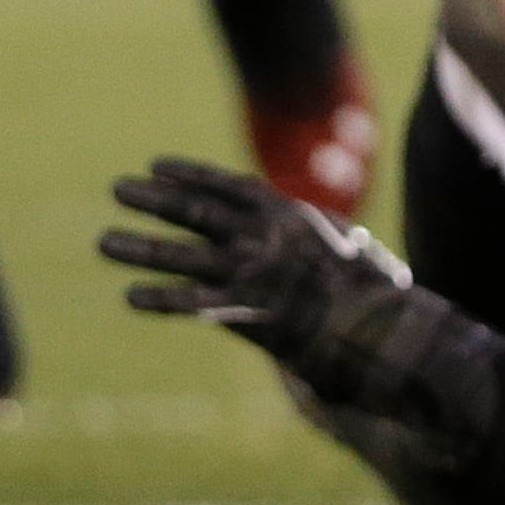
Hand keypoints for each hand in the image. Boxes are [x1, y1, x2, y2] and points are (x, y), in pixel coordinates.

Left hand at [102, 157, 504, 501]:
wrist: (401, 339)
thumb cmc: (380, 305)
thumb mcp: (347, 263)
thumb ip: (315, 253)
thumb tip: (308, 245)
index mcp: (296, 218)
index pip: (234, 186)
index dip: (193, 175)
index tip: (156, 165)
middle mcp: (274, 238)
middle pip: (201, 212)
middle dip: (156, 201)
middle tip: (116, 189)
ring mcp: (262, 274)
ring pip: (188, 253)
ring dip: (143, 246)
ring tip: (103, 240)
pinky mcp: (256, 314)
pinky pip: (198, 303)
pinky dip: (163, 298)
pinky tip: (131, 297)